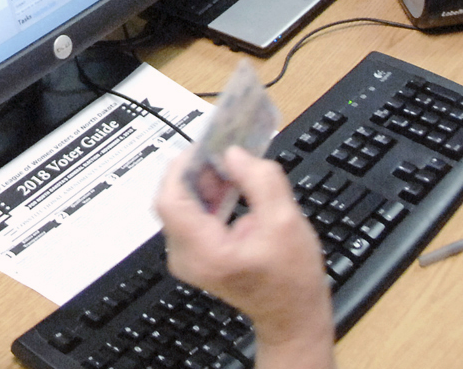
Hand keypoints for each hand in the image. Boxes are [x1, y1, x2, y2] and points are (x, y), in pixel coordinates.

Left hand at [157, 148, 335, 368]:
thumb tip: (234, 154)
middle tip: (224, 155)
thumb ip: (260, 181)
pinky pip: (189, 215)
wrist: (292, 315)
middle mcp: (186, 257)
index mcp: (205, 253)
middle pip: (173, 200)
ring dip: (203, 182)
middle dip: (197, 171)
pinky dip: (207, 196)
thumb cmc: (292, 277)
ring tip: (232, 171)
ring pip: (180, 205)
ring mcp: (186, 257)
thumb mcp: (286, 221)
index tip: (206, 147)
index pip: (171, 200)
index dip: (183, 167)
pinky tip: (230, 189)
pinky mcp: (193, 253)